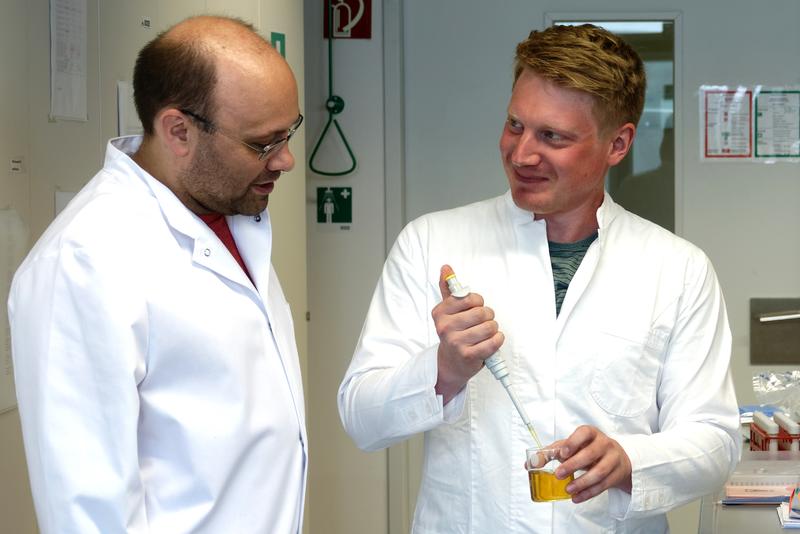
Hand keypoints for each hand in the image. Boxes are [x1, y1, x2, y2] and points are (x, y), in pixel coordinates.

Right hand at [432, 265, 503, 402]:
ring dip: (493, 329)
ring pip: (490, 327)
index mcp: (440, 312)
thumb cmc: (453, 332)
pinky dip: (497, 340)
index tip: (474, 308)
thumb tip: (446, 268)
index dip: (478, 302)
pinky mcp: (468, 356)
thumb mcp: (448, 310)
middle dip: (488, 316)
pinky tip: (492, 341)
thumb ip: (448, 288)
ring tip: (485, 333)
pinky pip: (493, 342)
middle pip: (482, 312)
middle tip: (482, 322)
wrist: (450, 363)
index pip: (469, 298)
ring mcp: (456, 343)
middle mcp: (445, 327)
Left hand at [553, 425, 631, 503]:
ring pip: (599, 472)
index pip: (584, 433)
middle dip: (573, 465)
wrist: (616, 459)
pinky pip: (603, 485)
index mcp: (591, 433)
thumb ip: (552, 452)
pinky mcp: (617, 474)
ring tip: (568, 489)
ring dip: (582, 482)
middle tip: (558, 474)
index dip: (573, 442)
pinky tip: (577, 497)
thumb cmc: (588, 449)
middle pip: (590, 454)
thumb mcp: (571, 446)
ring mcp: (613, 459)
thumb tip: (531, 463)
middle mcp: (604, 443)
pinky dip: (589, 493)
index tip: (562, 454)